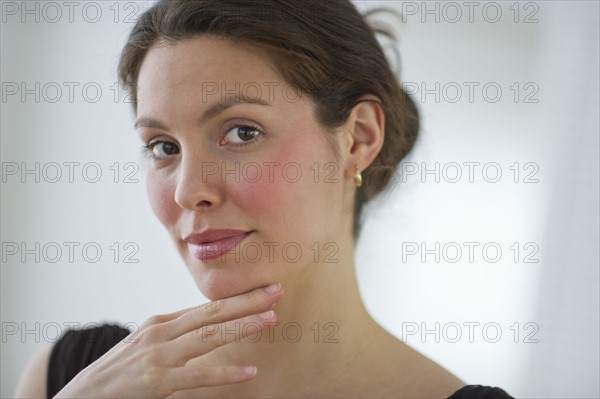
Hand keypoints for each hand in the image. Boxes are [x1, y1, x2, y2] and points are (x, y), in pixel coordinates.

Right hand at [54, 283, 282, 397]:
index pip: (207, 306)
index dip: (238, 297)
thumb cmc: (118, 371)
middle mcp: (162, 333)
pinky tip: (249, 371)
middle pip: (212, 313)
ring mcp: (159, 356)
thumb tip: (207, 324)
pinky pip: (198, 376)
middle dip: (247, 301)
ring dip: (242, 327)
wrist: (81, 396)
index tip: (265, 288)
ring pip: (209, 337)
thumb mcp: (146, 343)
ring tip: (271, 319)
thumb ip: (175, 333)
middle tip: (277, 290)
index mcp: (162, 322)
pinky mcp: (157, 382)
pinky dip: (225, 373)